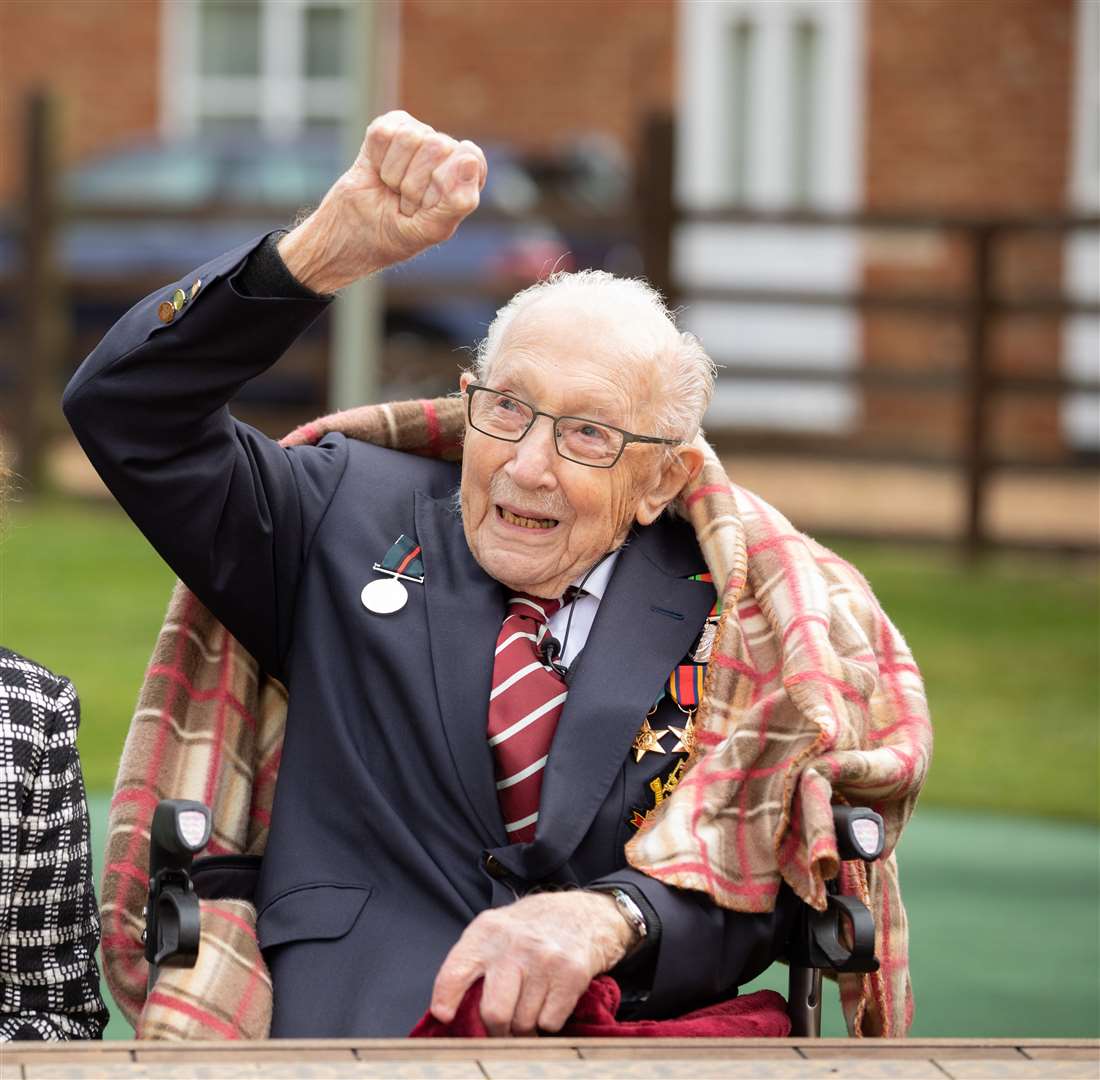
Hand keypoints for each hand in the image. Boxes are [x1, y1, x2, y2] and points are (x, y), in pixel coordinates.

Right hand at [278, 110, 486, 293]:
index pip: (469, 159)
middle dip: (415, 185)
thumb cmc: (397, 235)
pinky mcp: (387, 127)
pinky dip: (376, 160)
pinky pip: (384, 134)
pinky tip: (377, 173)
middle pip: (437, 146)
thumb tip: (469, 159)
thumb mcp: (432, 228)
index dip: (444, 185)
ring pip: (409, 138)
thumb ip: (458, 200)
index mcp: (466, 175)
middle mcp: (445, 150)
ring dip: (395, 175)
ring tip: (392, 190)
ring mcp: (416, 135)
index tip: (428, 208)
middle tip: (405, 203)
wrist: (352, 235)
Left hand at [430, 891, 635, 1036]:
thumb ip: (474, 961)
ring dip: (525, 1026)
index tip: (445, 1015)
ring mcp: (544, 958)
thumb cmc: (531, 928)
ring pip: (523, 1023)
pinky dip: (548, 1022)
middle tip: (500, 1029)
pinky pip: (550, 1023)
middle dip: (496, 1030)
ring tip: (530, 1007)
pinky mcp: (571, 973)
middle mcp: (514, 944)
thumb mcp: (496, 930)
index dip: (446, 999)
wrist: (584, 913)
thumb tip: (451, 1010)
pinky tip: (550, 1000)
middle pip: (494, 1012)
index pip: (456, 971)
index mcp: (487, 931)